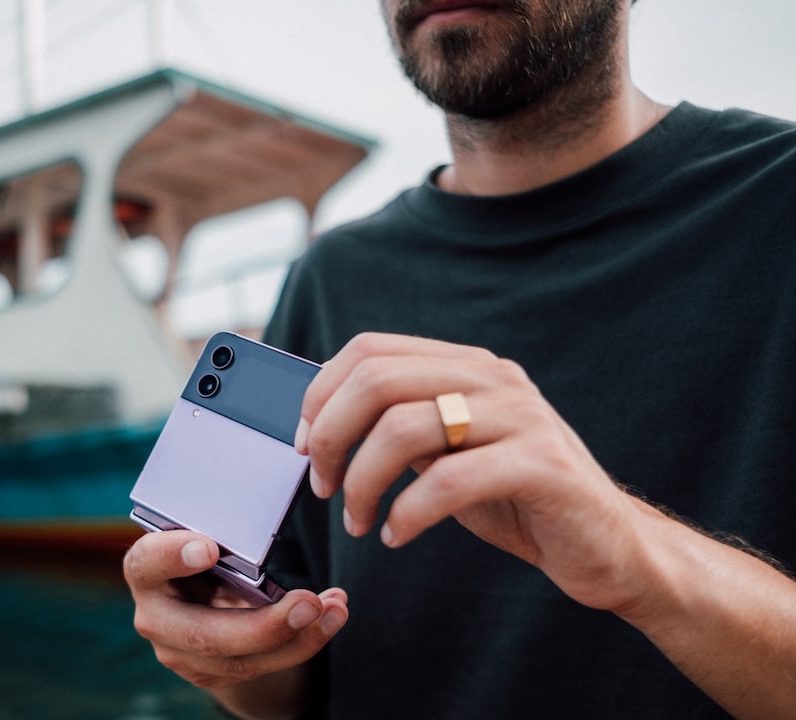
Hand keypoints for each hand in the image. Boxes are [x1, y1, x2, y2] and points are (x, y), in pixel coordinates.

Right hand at [123, 528, 347, 689]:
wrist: (202, 594)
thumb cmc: (206, 550)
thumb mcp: (206, 535)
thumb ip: (221, 534)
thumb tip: (261, 521)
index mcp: (145, 568)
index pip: (148, 563)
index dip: (174, 556)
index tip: (210, 548)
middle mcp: (155, 616)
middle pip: (204, 635)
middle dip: (263, 626)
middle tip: (308, 603)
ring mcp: (179, 652)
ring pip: (239, 662)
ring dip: (297, 638)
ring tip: (334, 610)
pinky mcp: (208, 673)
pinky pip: (259, 668)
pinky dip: (302, 643)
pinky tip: (331, 618)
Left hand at [295, 332, 650, 613]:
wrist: (607, 546)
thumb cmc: (515, 499)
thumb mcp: (448, 452)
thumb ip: (401, 427)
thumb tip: (320, 424)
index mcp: (465, 366)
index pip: (370, 349)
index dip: (321, 393)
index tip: (304, 443)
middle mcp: (493, 378)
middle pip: (377, 380)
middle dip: (330, 437)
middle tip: (322, 485)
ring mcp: (522, 417)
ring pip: (404, 427)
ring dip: (362, 483)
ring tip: (360, 521)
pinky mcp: (543, 466)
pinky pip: (449, 480)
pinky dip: (407, 514)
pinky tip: (398, 536)